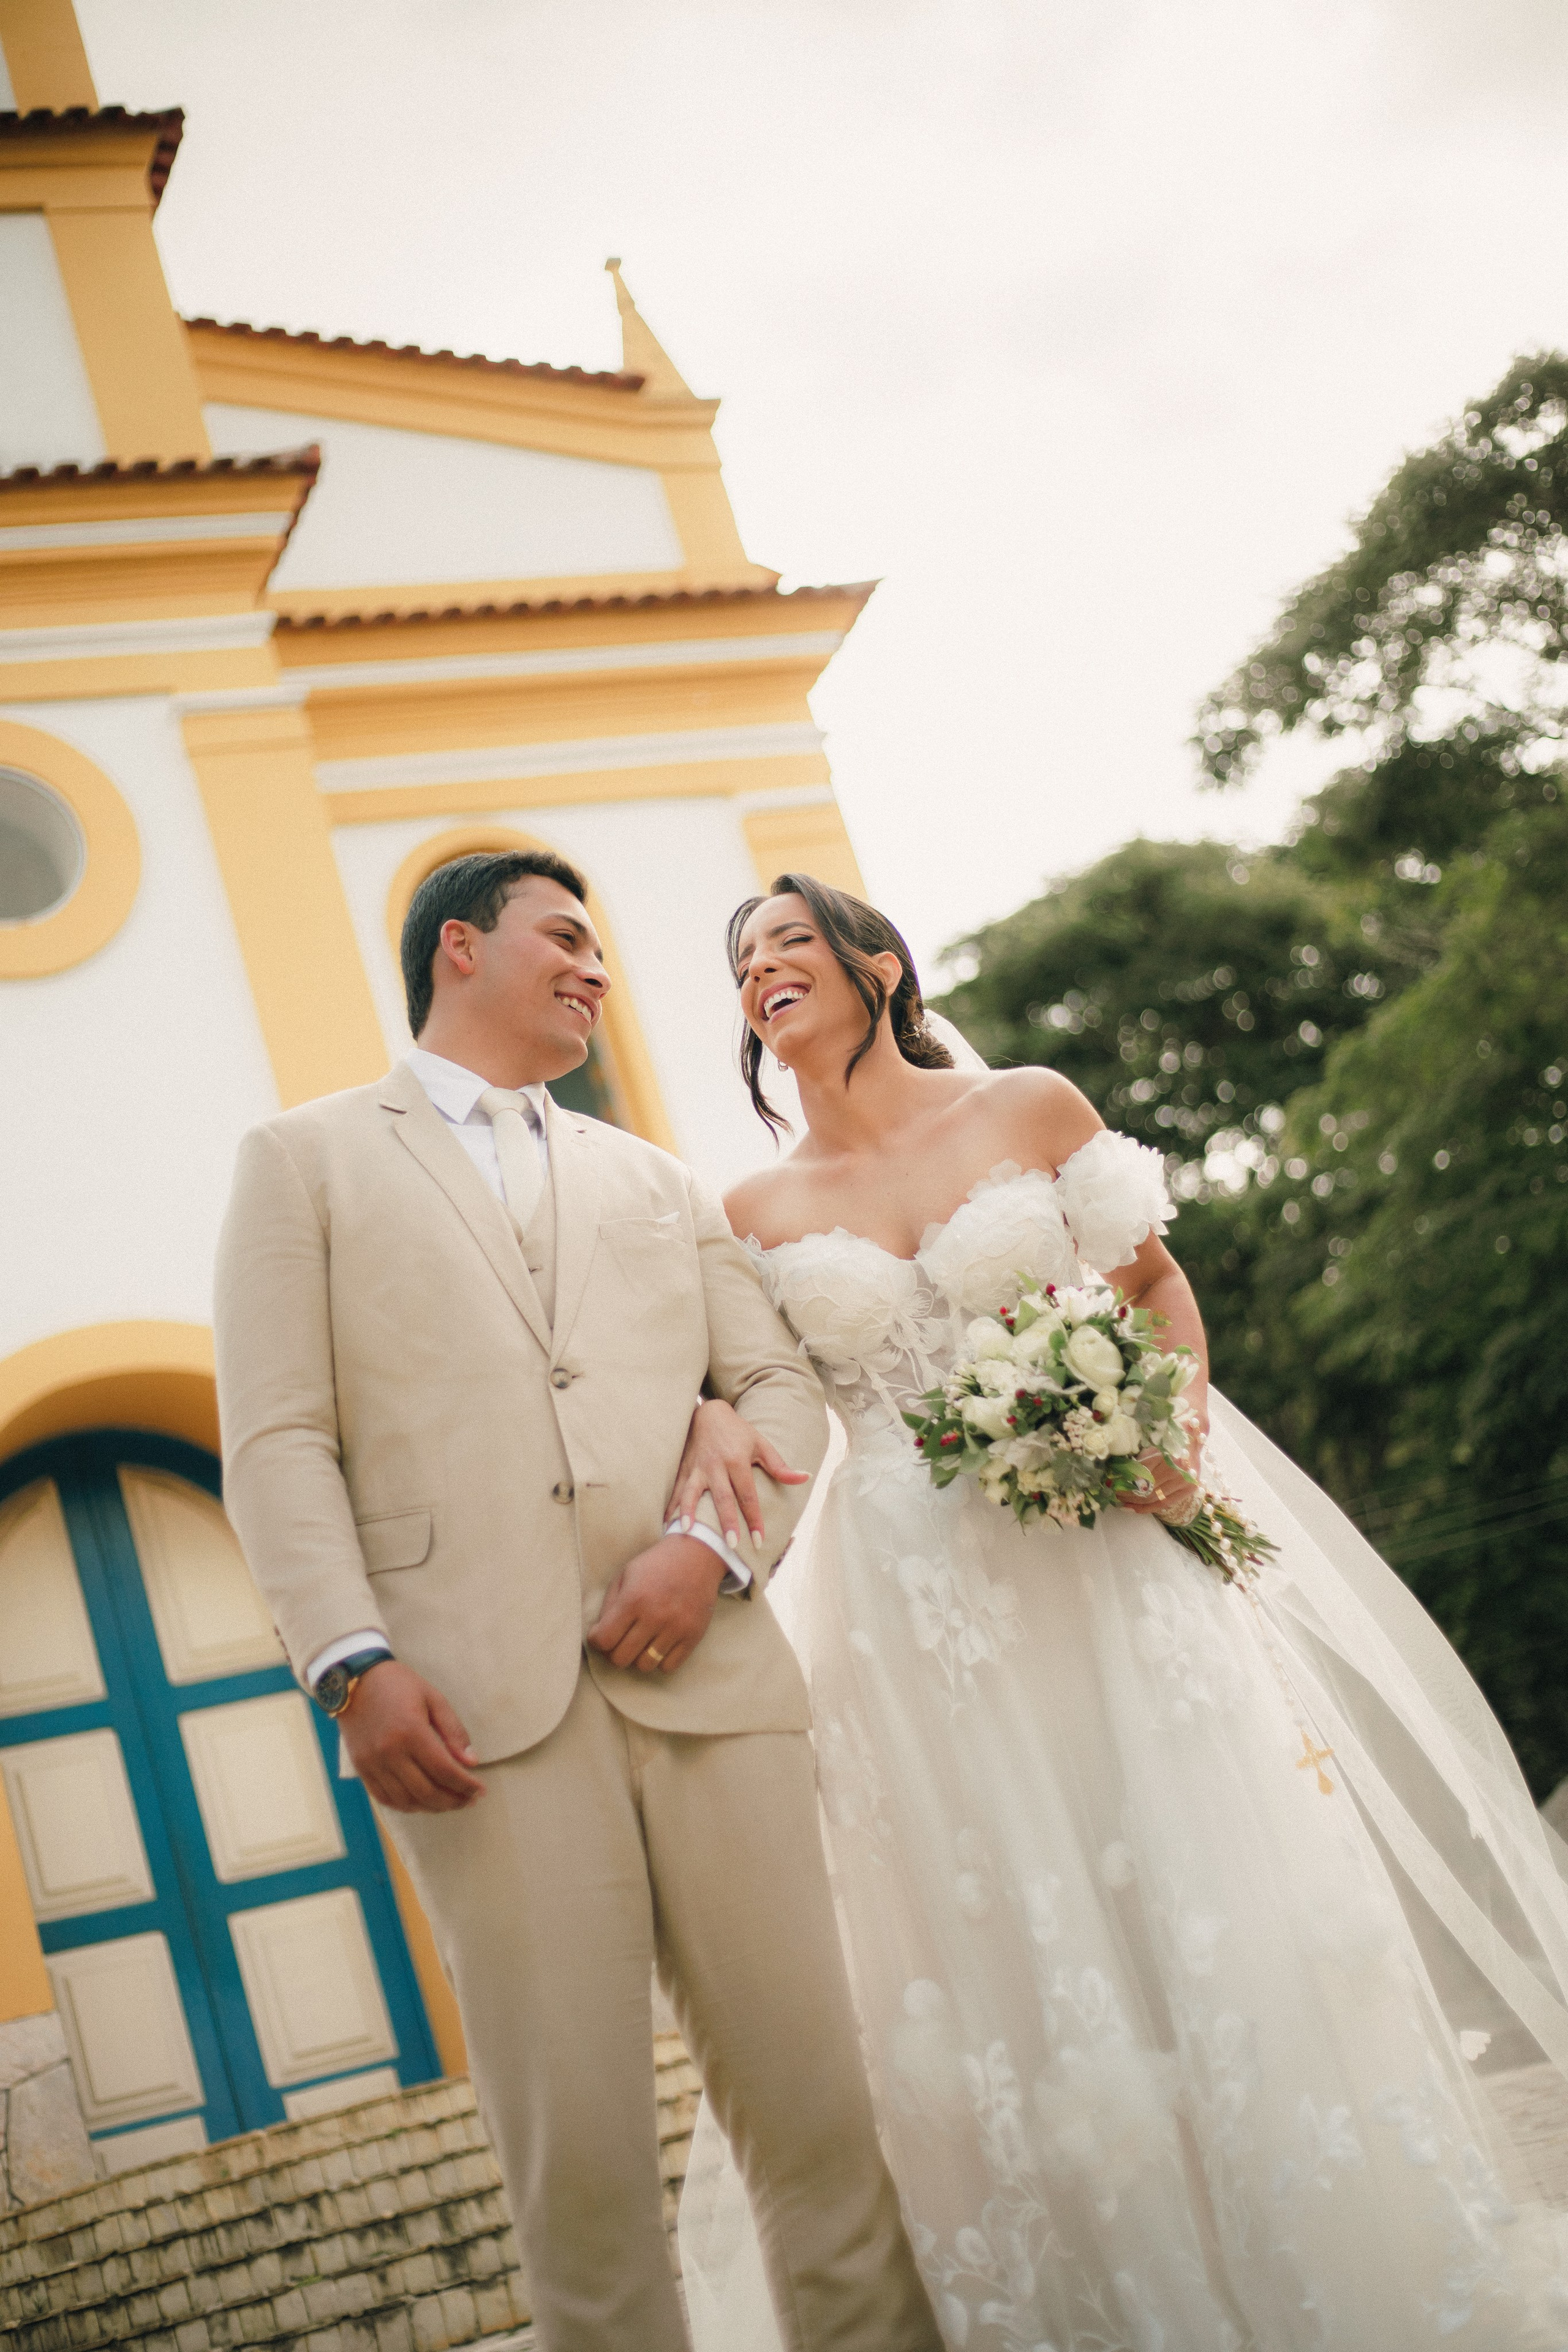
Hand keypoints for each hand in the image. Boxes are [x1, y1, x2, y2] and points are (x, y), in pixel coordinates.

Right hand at [338, 1660, 484, 1812]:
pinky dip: (405, 1806)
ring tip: (449, 1803)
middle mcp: (390, 1752)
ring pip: (406, 1801)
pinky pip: (384, 1798)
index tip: (480, 1790)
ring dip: (431, 1807)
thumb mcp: (434, 1698)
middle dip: (453, 1801)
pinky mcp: (361, 1768)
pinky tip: (421, 1802)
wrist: (355, 1679)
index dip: (466, 1785)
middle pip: (427, 1792)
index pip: (445, 1771)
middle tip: (469, 1800)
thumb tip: (471, 1762)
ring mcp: (372, 1763)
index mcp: (411, 1732)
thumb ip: (454, 1731)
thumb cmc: (399, 1685)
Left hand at [587, 1533, 726, 1674]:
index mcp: (634, 1599)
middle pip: (621, 1659)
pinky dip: (660, 1660)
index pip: (604, 1640)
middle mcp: (655, 1616)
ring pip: (645, 1666)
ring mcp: (676, 1628)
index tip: (600, 1635)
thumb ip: (610, 1605)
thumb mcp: (626, 1574)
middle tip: (618, 1641)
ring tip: (640, 1643)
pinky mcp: (693, 1635)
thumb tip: (600, 1634)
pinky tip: (658, 1644)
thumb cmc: (656, 1564)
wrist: (697, 1555)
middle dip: (613, 1652)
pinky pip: (669, 1666)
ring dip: (638, 1657)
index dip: (596, 1641)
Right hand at [666, 1397, 808, 1556]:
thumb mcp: (761, 1444)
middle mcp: (716, 1466)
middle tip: (731, 1545)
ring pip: (692, 1493)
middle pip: (722, 1497)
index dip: (754, 1518)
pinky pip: (676, 1490)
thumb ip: (780, 1466)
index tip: (759, 1540)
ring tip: (688, 1531)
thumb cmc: (738, 1432)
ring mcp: (697, 1468)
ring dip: (689, 1512)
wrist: (708, 1414)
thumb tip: (804, 1477)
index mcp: (737, 1460)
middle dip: (726, 1522)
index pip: (748, 1495)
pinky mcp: (684, 1470)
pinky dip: (671, 1507)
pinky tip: (667, 1524)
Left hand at [1119, 1426, 1207, 1517]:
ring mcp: (1184, 1481)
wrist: (1191, 1438)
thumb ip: (1137, 1462)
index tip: (1112, 1485)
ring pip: (1154, 1499)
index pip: (1139, 1476)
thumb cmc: (1166, 1440)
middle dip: (1127, 1494)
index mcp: (1164, 1455)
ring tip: (1123, 1502)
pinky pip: (1164, 1503)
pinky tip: (1135, 1508)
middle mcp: (1176, 1469)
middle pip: (1146, 1489)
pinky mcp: (1189, 1489)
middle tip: (1116, 1494)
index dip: (1124, 1483)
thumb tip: (1119, 1478)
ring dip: (1135, 1503)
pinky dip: (1148, 1508)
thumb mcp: (1149, 1446)